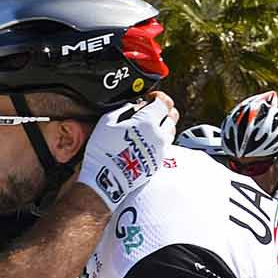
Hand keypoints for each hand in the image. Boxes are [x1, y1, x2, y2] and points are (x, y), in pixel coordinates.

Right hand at [75, 93, 178, 208]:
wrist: (107, 179)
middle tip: (151, 112)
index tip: (149, 99)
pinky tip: (145, 143)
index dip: (158, 97)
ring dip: (162, 127)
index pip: (165, 102)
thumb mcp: (108, 121)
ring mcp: (160, 151)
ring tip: (147, 129)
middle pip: (172, 116)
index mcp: (148, 122)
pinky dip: (158, 141)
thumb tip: (135, 107)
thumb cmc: (104, 150)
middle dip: (163, 111)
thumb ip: (125, 109)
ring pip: (170, 132)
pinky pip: (164, 147)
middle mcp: (159, 136)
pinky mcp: (158, 163)